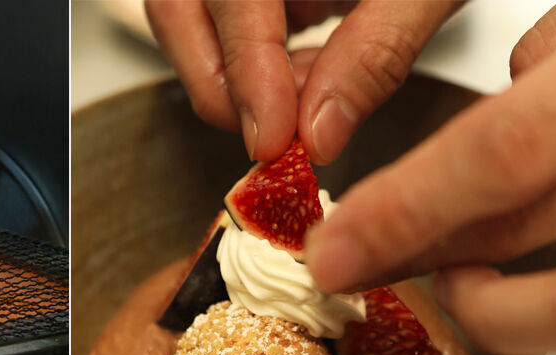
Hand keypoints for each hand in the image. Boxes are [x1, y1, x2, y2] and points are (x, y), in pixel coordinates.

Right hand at [145, 0, 461, 162]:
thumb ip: (376, 53)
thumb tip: (321, 132)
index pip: (234, 0)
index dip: (248, 76)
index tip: (274, 140)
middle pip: (179, 14)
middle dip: (226, 90)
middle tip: (284, 135)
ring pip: (187, 27)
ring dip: (241, 82)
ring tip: (314, 90)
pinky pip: (216, 30)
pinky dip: (257, 67)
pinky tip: (309, 69)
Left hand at [305, 1, 555, 354]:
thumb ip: (519, 29)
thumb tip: (454, 93)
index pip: (506, 146)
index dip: (407, 210)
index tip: (338, 248)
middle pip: (548, 219)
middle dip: (436, 259)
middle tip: (372, 270)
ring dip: (511, 299)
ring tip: (458, 282)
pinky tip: (535, 274)